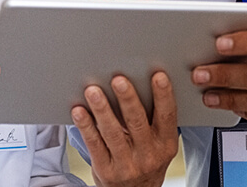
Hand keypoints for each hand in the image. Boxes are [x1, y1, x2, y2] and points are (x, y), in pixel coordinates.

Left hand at [71, 72, 178, 186]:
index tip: (158, 76)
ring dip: (102, 110)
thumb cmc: (146, 159)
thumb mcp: (158, 144)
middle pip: (137, 122)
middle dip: (127, 99)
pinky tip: (79, 112)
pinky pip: (94, 145)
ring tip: (93, 91)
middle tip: (118, 80)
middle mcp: (148, 155)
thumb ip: (153, 120)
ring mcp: (126, 164)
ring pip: (113, 133)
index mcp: (165, 144)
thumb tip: (139, 82)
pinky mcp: (105, 170)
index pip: (167, 116)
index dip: (164, 95)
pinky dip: (86, 126)